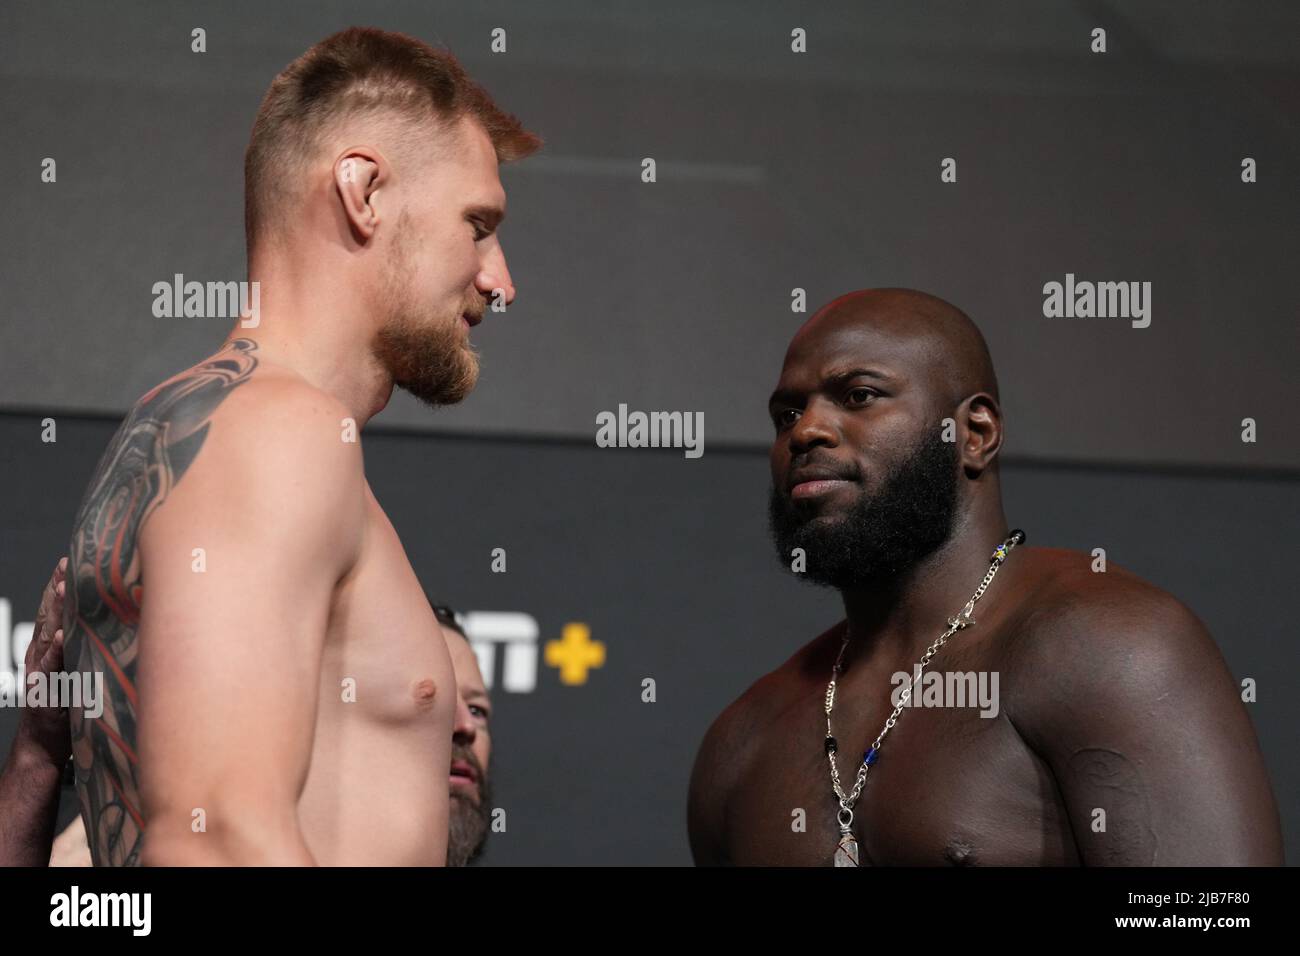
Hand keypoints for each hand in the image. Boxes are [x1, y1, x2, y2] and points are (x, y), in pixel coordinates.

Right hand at [16, 558, 71, 768]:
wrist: (43, 747)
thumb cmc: (68, 709)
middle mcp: (41, 658)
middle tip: (65, 564)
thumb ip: (89, 650)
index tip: (69, 561)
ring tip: (63, 588)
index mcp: (50, 651)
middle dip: (56, 589)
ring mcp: (41, 674)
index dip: (60, 586)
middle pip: (48, 616)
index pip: (54, 612)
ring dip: (55, 612)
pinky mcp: (44, 693)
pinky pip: (50, 670)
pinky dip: (54, 653)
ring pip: (47, 636)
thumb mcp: (81, 673)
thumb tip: (120, 629)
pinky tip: (61, 637)